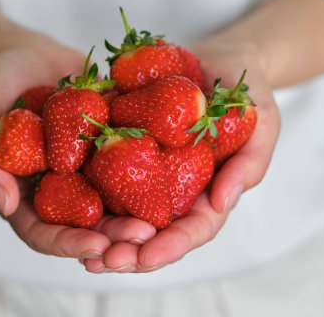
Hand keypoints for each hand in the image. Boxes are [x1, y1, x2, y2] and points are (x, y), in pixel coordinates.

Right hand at [0, 25, 157, 260]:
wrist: (27, 53)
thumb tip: (5, 205)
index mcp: (26, 195)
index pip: (44, 233)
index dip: (70, 244)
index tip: (98, 246)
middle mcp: (61, 189)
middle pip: (87, 226)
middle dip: (114, 237)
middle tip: (143, 237)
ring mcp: (88, 170)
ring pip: (115, 202)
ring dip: (138, 215)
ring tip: (162, 220)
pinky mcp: (111, 147)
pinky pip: (132, 164)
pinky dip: (151, 175)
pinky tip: (178, 178)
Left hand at [81, 39, 280, 272]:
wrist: (216, 61)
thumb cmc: (247, 95)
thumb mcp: (262, 124)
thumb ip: (250, 163)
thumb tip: (223, 203)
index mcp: (208, 192)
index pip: (192, 229)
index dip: (171, 247)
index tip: (147, 258)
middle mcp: (174, 188)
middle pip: (153, 230)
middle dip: (130, 250)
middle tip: (105, 261)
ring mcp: (147, 169)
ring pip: (123, 209)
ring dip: (102, 233)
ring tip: (82, 250)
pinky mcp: (124, 145)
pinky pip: (103, 169)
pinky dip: (84, 188)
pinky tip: (62, 198)